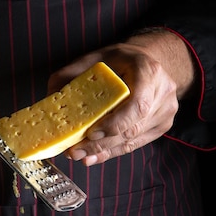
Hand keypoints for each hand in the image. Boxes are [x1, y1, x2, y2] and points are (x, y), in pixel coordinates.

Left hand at [47, 30, 197, 165]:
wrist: (148, 61)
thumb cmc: (120, 61)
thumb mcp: (95, 58)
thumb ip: (71, 75)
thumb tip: (50, 99)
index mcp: (147, 70)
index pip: (136, 104)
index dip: (115, 123)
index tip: (91, 133)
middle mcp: (162, 91)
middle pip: (132, 127)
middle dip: (101, 143)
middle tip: (76, 151)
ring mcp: (165, 111)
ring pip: (133, 140)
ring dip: (104, 151)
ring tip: (80, 156)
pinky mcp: (161, 125)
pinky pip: (135, 144)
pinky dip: (112, 152)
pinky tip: (94, 156)